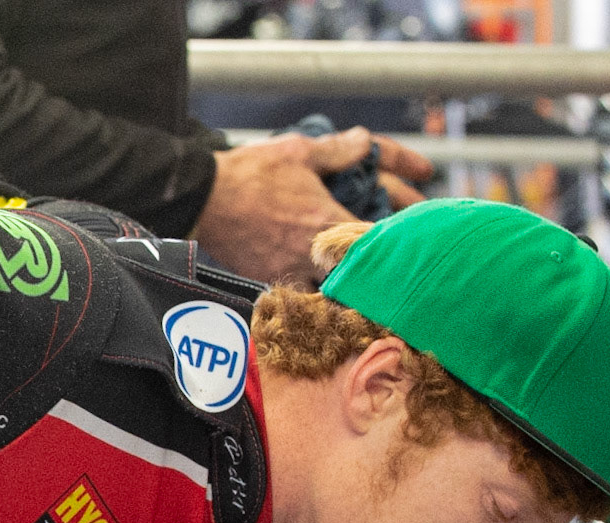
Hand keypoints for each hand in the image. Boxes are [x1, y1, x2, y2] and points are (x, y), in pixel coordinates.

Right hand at [191, 127, 434, 285]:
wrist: (202, 200)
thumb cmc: (249, 174)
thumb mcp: (298, 151)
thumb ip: (339, 150)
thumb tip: (366, 142)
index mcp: (327, 221)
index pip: (376, 241)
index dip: (396, 242)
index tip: (408, 238)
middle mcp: (312, 253)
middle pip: (357, 276)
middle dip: (373, 271)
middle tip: (388, 266)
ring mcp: (290, 270)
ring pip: (329, 291)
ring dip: (344, 285)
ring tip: (355, 277)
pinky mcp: (269, 279)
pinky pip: (301, 293)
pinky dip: (314, 289)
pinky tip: (319, 281)